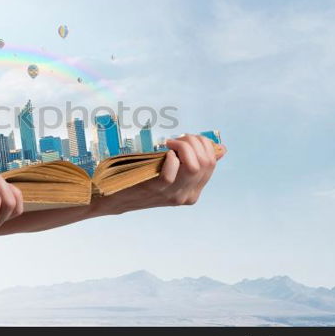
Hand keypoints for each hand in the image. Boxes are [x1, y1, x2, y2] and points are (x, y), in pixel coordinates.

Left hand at [89, 134, 225, 215]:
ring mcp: (172, 193)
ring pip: (195, 165)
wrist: (113, 197)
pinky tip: (163, 153)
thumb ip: (192, 163)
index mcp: (193, 192)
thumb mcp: (172, 173)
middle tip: (177, 138)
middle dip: (194, 141)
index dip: (203, 144)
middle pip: (206, 162)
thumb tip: (221, 150)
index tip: (187, 138)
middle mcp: (186, 195)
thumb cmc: (142, 179)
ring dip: (185, 146)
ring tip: (170, 143)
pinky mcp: (157, 188)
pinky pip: (173, 168)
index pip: (211, 163)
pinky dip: (170, 155)